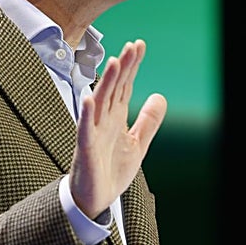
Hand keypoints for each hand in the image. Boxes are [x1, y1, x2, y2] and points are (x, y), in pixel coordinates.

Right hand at [69, 39, 166, 219]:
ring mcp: (93, 132)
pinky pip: (85, 129)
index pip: (125, 86)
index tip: (139, 45)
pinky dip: (87, 114)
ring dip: (107, 82)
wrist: (94, 199)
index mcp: (116, 118)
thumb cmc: (110, 170)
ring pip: (100, 102)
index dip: (132, 66)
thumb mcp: (137, 144)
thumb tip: (161, 96)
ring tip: (115, 63)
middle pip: (114, 88)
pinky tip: (90, 98)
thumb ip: (148, 121)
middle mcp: (103, 120)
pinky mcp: (85, 148)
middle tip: (132, 46)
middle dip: (123, 67)